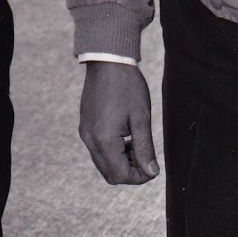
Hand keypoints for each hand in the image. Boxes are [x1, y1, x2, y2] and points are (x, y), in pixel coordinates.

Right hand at [79, 62, 158, 184]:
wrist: (107, 59)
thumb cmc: (127, 85)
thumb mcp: (141, 117)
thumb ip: (145, 148)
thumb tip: (152, 172)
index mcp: (103, 139)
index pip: (121, 175)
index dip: (139, 177)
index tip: (153, 167)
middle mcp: (90, 140)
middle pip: (109, 174)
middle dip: (129, 172)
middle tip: (145, 158)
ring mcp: (84, 132)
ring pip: (102, 163)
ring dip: (120, 162)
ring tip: (136, 144)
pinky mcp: (84, 125)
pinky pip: (97, 149)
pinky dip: (111, 151)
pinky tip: (124, 135)